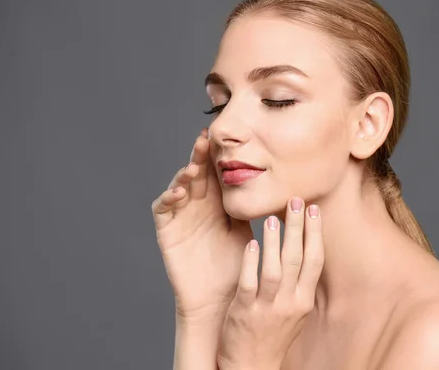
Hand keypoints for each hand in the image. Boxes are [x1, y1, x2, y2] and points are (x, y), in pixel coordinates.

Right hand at [151, 128, 252, 320]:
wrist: (220, 301)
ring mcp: (181, 217)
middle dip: (201, 156)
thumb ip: (250, 208)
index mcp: (219, 204)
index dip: (220, 157)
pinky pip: (163, 209)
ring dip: (185, 173)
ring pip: (180, 186)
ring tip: (194, 165)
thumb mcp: (247, 232)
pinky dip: (168, 197)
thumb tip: (275, 183)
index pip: (217, 174)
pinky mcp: (167, 231)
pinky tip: (180, 192)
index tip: (228, 138)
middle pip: (198, 174)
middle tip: (207, 139)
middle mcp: (199, 206)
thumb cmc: (238, 268)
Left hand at [217, 197, 324, 369]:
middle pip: (297, 259)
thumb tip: (304, 247)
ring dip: (276, 242)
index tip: (314, 209)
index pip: (315, 261)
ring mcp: (267, 308)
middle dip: (299, 228)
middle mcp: (290, 303)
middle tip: (297, 201)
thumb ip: (299, 282)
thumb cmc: (273, 333)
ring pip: (274, 270)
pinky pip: (249, 283)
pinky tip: (253, 243)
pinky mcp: (244, 312)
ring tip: (275, 218)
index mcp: (304, 300)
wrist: (252, 365)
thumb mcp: (295, 311)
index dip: (316, 233)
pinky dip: (251, 262)